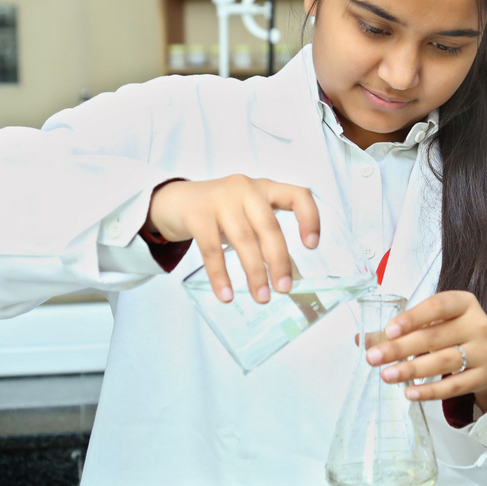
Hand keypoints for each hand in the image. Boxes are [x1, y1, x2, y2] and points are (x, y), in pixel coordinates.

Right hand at [145, 175, 319, 304]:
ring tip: (261, 297)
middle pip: (269, 226)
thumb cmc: (220, 212)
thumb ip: (268, 239)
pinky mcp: (197, 214)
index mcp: (265, 188)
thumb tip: (293, 275)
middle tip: (284, 288)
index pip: (298, 195)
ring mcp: (220, 199)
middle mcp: (246, 189)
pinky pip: (212, 250)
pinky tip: (226, 294)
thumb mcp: (248, 218)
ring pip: (243, 240)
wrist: (175, 201)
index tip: (311, 246)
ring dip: (254, 272)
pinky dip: (220, 275)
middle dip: (279, 261)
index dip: (310, 219)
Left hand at [365, 291, 486, 411]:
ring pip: (443, 362)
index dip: (413, 318)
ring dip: (411, 370)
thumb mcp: (431, 323)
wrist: (486, 356)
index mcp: (464, 302)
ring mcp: (484, 350)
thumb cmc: (452, 333)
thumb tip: (362, 339)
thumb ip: (399, 330)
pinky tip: (410, 393)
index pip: (438, 306)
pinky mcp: (484, 375)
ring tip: (386, 376)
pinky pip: (454, 386)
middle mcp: (478, 324)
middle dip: (400, 348)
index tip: (389, 330)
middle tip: (373, 358)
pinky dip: (430, 391)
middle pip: (435, 337)